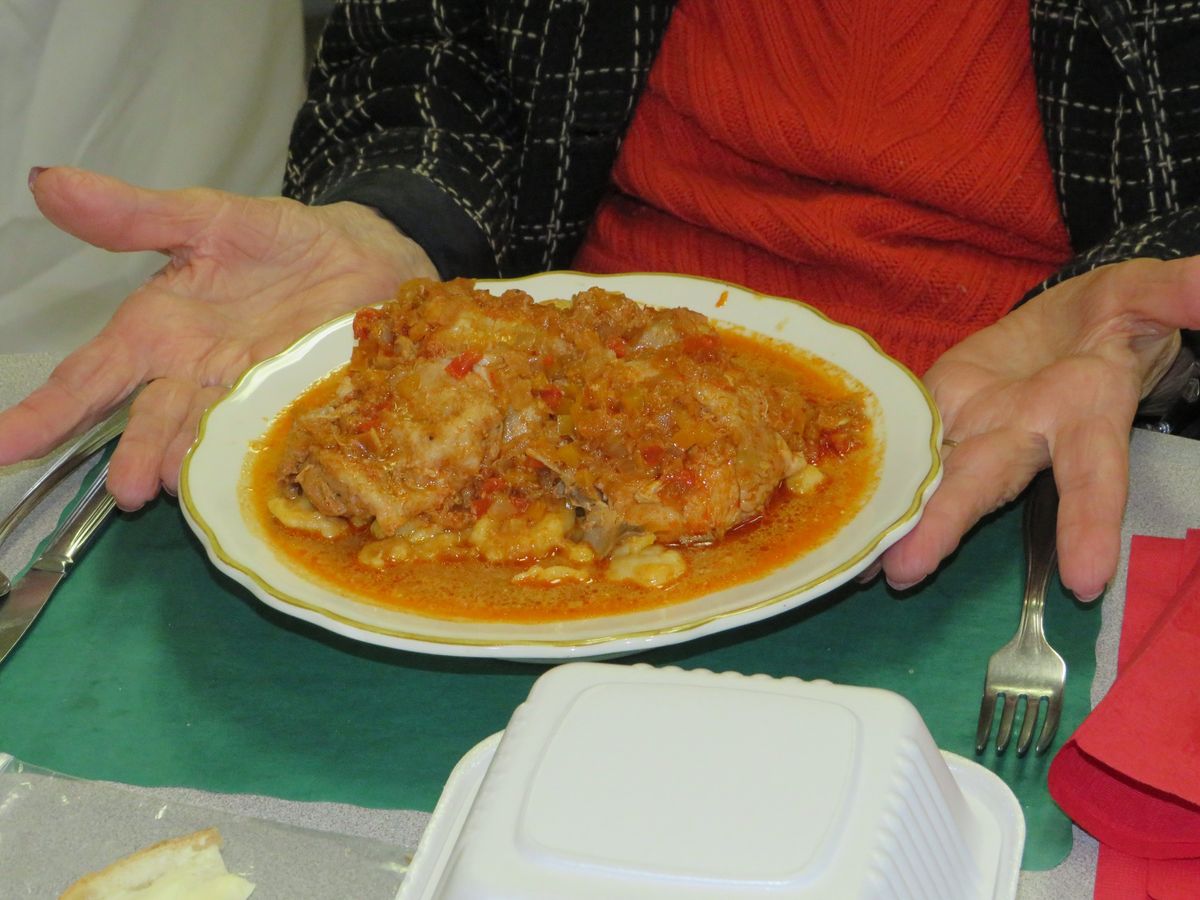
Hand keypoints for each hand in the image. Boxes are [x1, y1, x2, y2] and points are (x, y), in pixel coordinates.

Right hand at [0, 167, 436, 507]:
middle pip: (153, 421)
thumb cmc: (279, 242)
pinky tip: (247, 479)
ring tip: (178, 485)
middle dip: (135, 454)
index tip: (2, 447)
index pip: (90, 378)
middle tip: (126, 489)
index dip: (45, 412)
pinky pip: (274, 435)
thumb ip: (134, 214)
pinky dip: (258, 456)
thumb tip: (46, 181)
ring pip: (210, 437)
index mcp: (157, 333)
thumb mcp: (206, 217)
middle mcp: (194, 378)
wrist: (367, 258)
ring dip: (192, 464)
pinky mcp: (300, 406)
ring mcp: (248, 398)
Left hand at [881, 256, 1199, 600]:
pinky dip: (875, 485)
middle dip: (947, 527)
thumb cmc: (1111, 316)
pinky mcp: (936, 415)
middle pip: (986, 486)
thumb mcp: (1144, 296)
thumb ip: (1176, 293)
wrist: (1064, 327)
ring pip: (936, 478)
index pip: (1094, 475)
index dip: (1089, 522)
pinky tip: (843, 528)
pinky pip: (904, 451)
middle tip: (907, 573)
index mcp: (1083, 415)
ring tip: (860, 565)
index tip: (1085, 579)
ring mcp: (974, 431)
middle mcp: (1023, 437)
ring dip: (899, 521)